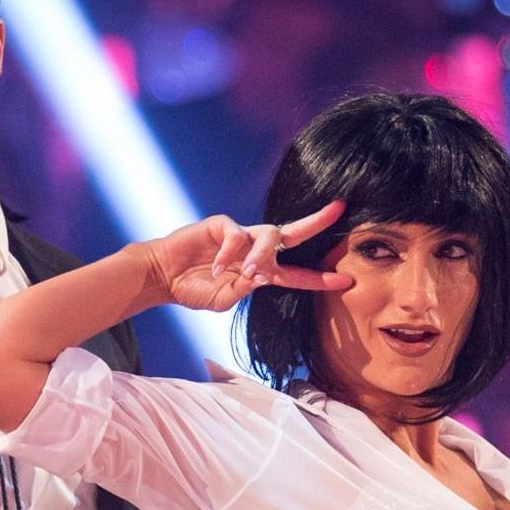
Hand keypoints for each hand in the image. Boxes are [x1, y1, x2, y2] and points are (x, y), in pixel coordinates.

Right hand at [142, 200, 352, 312]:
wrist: (164, 276)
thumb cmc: (193, 289)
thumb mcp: (222, 300)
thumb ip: (243, 290)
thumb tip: (261, 276)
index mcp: (260, 272)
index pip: (296, 275)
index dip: (319, 279)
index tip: (345, 280)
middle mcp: (255, 250)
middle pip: (293, 234)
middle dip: (316, 222)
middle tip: (338, 209)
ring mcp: (241, 236)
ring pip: (267, 235)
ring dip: (261, 255)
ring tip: (245, 272)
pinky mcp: (222, 225)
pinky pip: (236, 235)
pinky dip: (228, 253)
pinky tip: (214, 267)